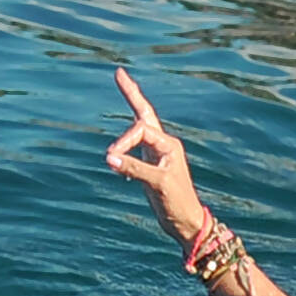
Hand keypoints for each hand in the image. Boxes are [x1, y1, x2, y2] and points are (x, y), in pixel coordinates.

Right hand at [103, 66, 206, 242]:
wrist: (186, 222)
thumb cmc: (177, 202)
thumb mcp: (156, 184)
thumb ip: (133, 168)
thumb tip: (109, 158)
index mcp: (168, 144)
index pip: (139, 130)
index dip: (123, 140)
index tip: (111, 158)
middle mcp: (163, 145)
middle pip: (143, 113)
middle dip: (131, 93)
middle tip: (118, 73)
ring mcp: (156, 154)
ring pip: (138, 127)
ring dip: (128, 110)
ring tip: (123, 84)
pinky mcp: (149, 166)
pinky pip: (133, 146)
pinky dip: (123, 142)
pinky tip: (118, 144)